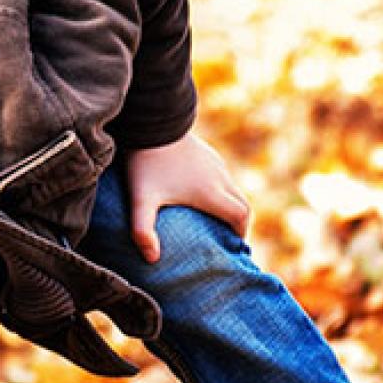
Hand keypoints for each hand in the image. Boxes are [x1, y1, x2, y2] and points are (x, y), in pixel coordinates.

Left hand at [123, 132, 249, 261]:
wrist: (150, 123)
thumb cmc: (146, 164)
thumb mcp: (141, 200)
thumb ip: (143, 231)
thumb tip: (151, 259)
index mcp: (211, 192)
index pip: (241, 216)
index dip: (241, 233)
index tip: (231, 244)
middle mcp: (219, 177)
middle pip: (241, 203)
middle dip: (238, 222)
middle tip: (224, 237)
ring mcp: (214, 163)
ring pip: (231, 189)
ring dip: (228, 205)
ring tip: (210, 219)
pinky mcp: (206, 153)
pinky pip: (220, 176)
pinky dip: (219, 190)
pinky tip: (197, 195)